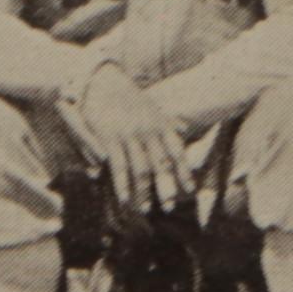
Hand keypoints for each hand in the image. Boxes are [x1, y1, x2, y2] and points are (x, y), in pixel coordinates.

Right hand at [76, 64, 194, 216]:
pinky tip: (124, 200)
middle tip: (170, 206)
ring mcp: (130, 135)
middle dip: (166, 187)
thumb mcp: (151, 107)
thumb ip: (166, 122)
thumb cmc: (128, 97)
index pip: (176, 151)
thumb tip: (184, 130)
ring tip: (145, 210)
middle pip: (161, 164)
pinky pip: (119, 167)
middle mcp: (148, 131)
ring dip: (144, 192)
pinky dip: (122, 185)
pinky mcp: (111, 139)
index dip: (183, 171)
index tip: (189, 190)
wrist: (103, 81)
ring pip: (141, 170)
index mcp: (159, 124)